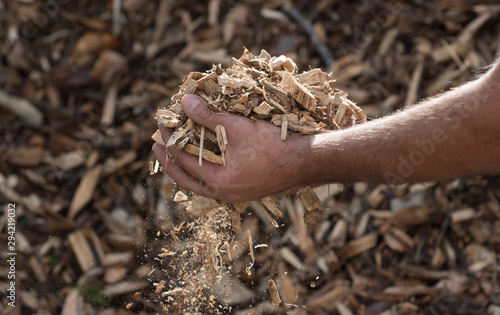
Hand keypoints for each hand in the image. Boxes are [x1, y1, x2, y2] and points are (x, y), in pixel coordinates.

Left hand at [152, 94, 311, 201]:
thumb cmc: (273, 145)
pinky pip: (214, 186)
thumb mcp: (237, 127)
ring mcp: (234, 196)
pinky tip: (205, 162)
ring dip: (186, 169)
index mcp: (218, 181)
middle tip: (157, 146)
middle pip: (185, 180)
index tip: (161, 126)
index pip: (182, 159)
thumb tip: (185, 102)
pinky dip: (204, 173)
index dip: (169, 140)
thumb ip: (209, 115)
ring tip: (177, 155)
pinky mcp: (245, 192)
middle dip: (169, 160)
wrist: (304, 163)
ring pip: (200, 186)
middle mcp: (223, 194)